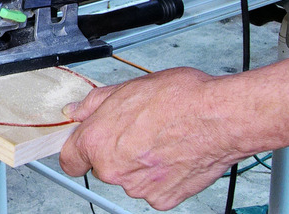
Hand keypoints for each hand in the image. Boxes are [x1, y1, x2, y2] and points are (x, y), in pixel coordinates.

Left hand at [59, 67, 241, 209]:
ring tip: (160, 138)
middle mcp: (113, 169)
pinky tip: (172, 154)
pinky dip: (160, 176)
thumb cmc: (179, 100)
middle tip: (137, 130)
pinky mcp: (163, 199)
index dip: (78, 149)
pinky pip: (153, 188)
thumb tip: (76, 112)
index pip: (69, 159)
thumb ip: (93, 104)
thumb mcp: (126, 88)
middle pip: (102, 166)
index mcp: (97, 141)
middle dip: (115, 151)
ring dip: (139, 163)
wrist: (219, 118)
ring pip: (129, 177)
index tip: (87, 144)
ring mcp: (138, 187)